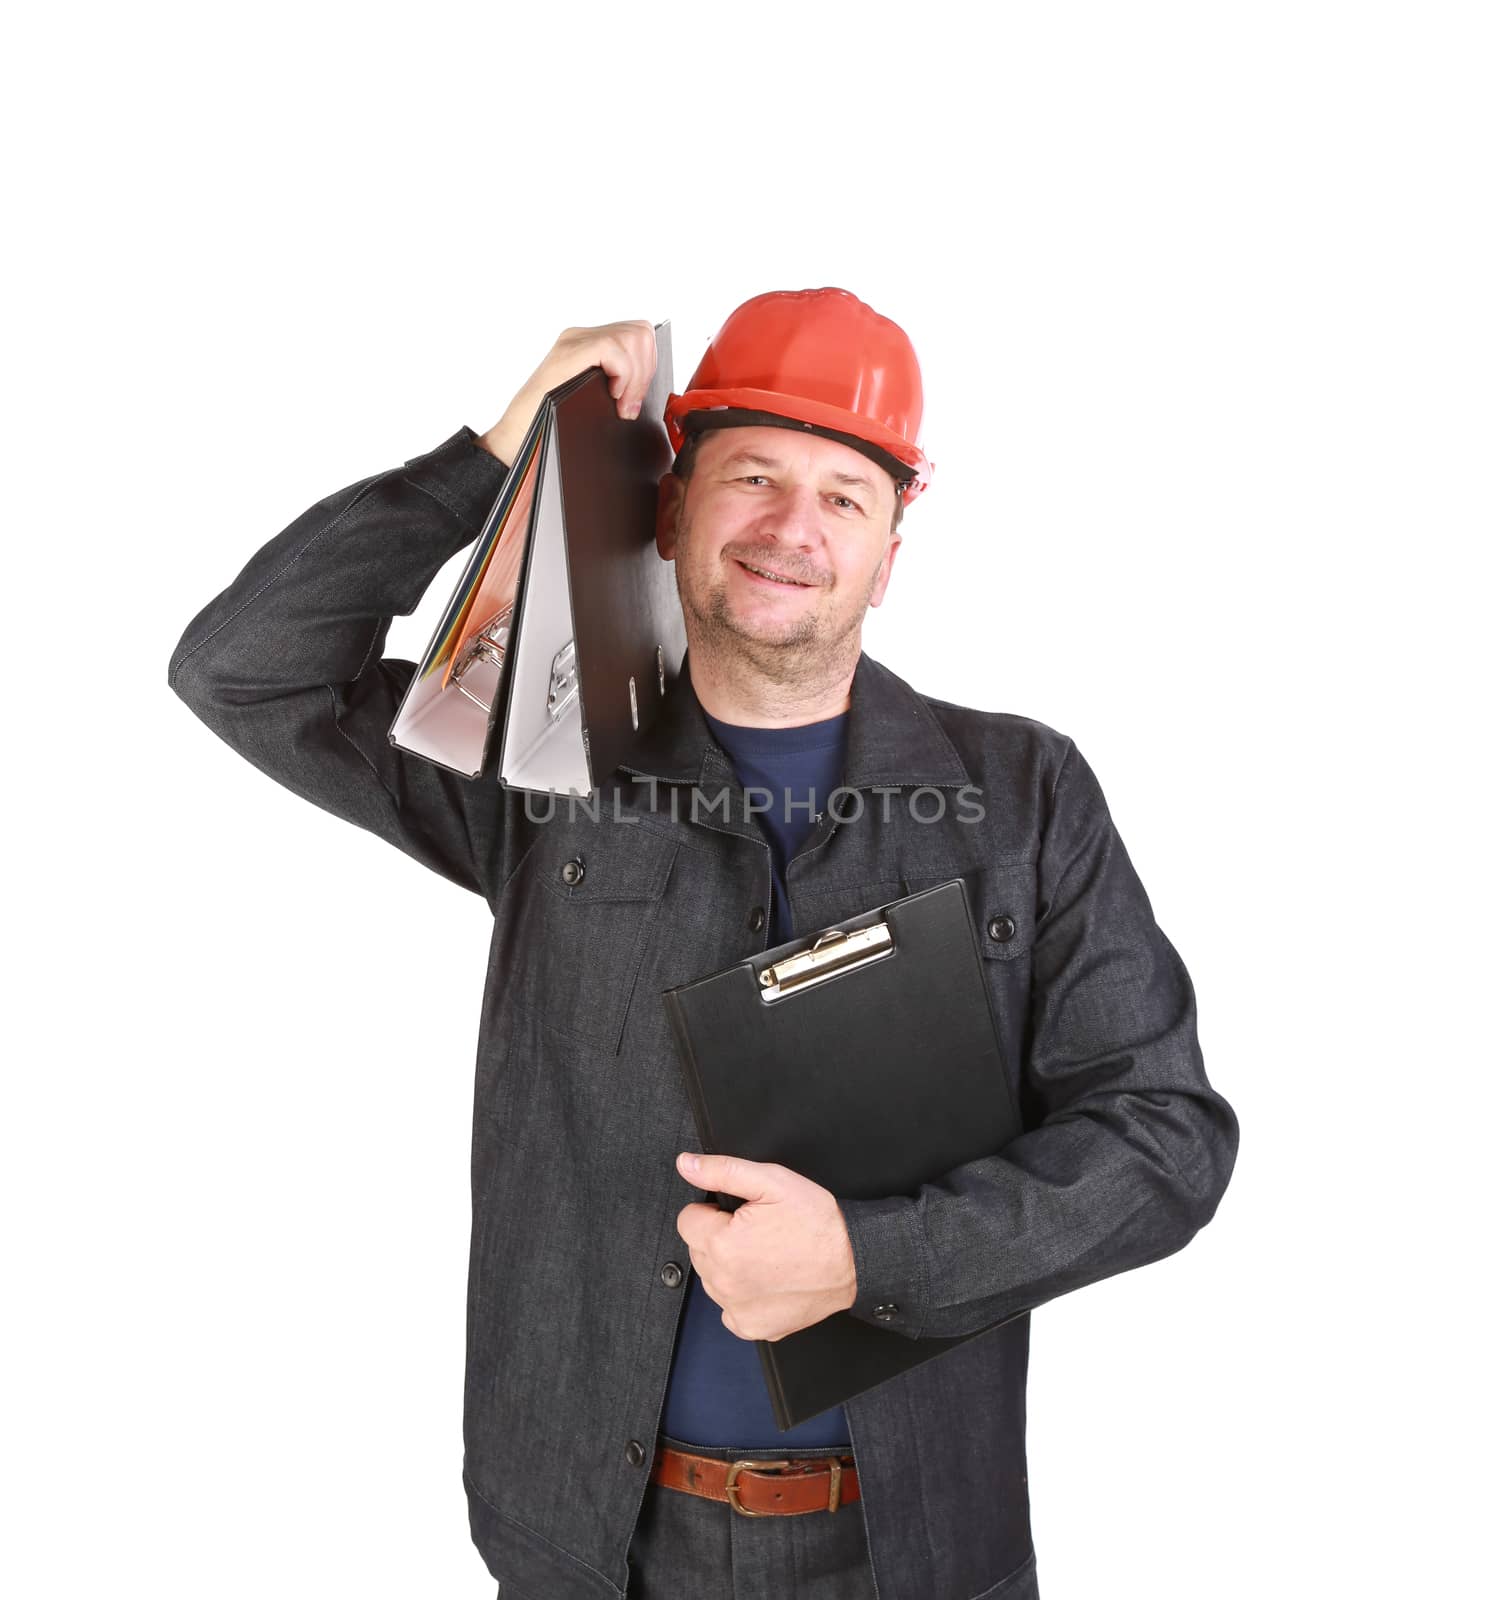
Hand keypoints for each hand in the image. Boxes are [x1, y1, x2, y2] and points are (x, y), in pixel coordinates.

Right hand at [479, 319, 658, 466]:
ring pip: (632, 337)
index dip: (648, 365)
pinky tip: (613, 396)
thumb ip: (617, 387)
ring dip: (636, 376)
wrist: (516, 438)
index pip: (637, 335)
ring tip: (621, 403)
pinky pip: (613, 349)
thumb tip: (646, 389)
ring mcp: (574, 342)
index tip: (636, 398)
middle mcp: (581, 337)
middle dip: (646, 370)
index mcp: (588, 345)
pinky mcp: (569, 354)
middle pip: (640, 332)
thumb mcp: (592, 401)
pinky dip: (624, 375)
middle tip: (631, 403)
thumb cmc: (552, 425)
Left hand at [674, 1152, 857, 1341]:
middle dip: (719, 1237)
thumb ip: (722, 1171)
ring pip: (712, 1278)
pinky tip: (766, 1281)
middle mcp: (723, 1282)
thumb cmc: (817, 1222)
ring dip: (729, 1266)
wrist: (853, 1261)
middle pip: (698, 1250)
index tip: (739, 1214)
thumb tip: (687, 1165)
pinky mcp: (752, 1327)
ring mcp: (737, 1309)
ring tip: (766, 1255)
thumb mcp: (772, 1181)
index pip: (688, 1220)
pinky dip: (742, 1296)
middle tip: (757, 1232)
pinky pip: (730, 1309)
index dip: (713, 1211)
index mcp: (721, 1244)